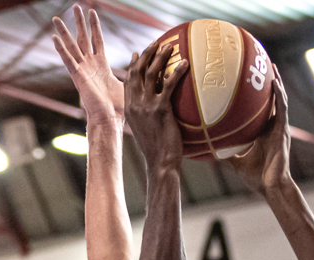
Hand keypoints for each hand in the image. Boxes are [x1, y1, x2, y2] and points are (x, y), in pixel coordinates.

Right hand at [52, 5, 121, 124]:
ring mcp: (81, 71)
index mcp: (100, 65)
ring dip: (63, 31)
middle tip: (75, 5)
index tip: (92, 10)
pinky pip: (67, 60)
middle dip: (78, 22)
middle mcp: (88, 66)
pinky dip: (60, 49)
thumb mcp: (129, 82)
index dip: (94, 25)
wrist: (110, 119)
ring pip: (71, 46)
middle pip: (82, 38)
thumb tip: (144, 61)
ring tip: (56, 18)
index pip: (97, 39)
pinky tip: (53, 38)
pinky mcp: (77, 77)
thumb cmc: (119, 107)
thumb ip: (133, 69)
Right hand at [123, 40, 183, 171]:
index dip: (133, 64)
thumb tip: (155, 105)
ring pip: (151, 74)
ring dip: (160, 57)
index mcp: (129, 108)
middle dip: (146, 54)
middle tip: (156, 44)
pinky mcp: (161, 110)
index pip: (128, 80)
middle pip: (137, 72)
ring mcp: (146, 106)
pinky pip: (169, 85)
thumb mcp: (145, 128)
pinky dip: (177, 72)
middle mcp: (134, 105)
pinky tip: (185, 64)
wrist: (159, 162)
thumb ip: (145, 114)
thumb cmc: (156, 149)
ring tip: (170, 47)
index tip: (138, 53)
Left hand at [225, 69, 291, 193]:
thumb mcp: (236, 161)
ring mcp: (279, 128)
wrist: (271, 187)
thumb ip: (226, 152)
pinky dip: (279, 95)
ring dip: (276, 83)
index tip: (248, 82)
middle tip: (260, 66)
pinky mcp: (283, 131)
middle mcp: (272, 127)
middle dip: (267, 83)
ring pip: (280, 100)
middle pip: (271, 100)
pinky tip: (275, 83)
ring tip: (271, 67)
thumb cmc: (256, 178)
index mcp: (263, 132)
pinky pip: (282, 109)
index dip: (256, 96)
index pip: (260, 109)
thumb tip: (209, 147)